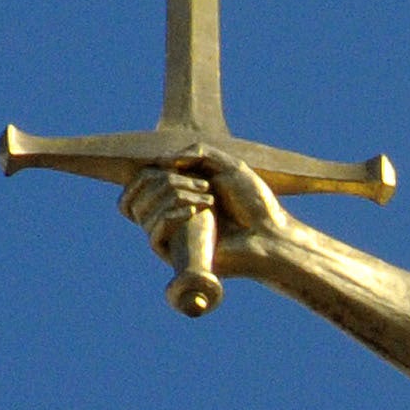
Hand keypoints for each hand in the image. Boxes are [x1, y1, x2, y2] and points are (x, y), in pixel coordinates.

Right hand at [119, 153, 299, 285]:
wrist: (273, 235)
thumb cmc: (254, 202)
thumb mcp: (228, 165)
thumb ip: (196, 153)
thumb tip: (160, 162)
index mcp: (178, 193)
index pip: (138, 182)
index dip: (150, 172)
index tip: (182, 168)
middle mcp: (171, 214)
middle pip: (137, 194)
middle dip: (166, 182)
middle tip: (206, 186)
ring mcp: (174, 236)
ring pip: (143, 213)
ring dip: (173, 196)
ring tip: (209, 199)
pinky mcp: (180, 256)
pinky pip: (153, 237)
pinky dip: (169, 217)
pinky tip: (194, 212)